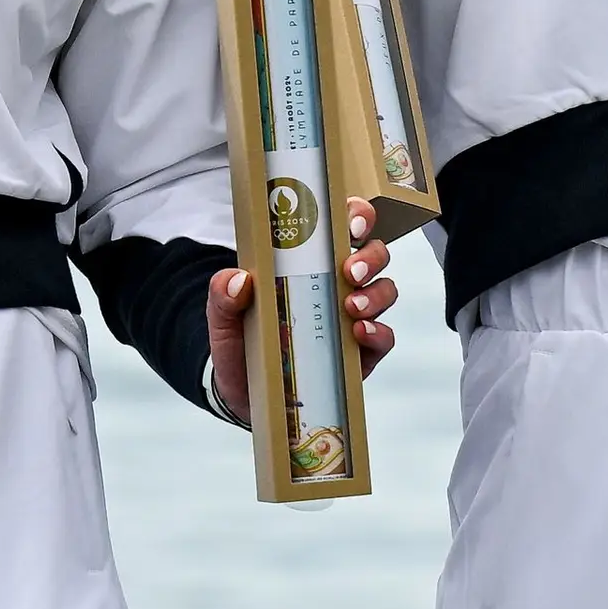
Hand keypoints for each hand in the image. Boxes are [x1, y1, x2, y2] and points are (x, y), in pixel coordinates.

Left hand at [206, 201, 400, 416]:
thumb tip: (239, 280)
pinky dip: (377, 333)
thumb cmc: (240, 341)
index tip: (352, 222)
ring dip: (375, 294)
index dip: (357, 214)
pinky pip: (383, 338)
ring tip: (351, 307)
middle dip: (370, 256)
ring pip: (385, 290)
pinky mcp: (361, 353)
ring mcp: (354, 317)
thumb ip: (223, 294)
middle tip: (350, 270)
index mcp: (310, 262)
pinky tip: (358, 333)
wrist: (245, 393)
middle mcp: (339, 283)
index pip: (342, 226)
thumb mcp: (223, 315)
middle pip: (374, 253)